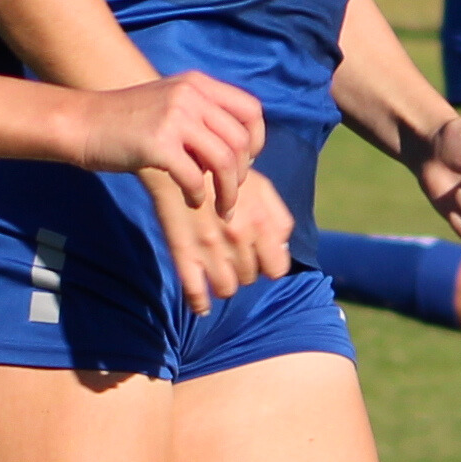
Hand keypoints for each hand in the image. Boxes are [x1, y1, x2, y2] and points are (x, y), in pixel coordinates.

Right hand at [58, 67, 267, 215]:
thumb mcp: (170, 104)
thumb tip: (239, 153)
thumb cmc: (127, 123)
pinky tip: (190, 201)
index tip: (245, 163)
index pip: (251, 110)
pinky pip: (194, 176)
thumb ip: (203, 118)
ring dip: (227, 192)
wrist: (82, 123)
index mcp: (198, 84)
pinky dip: (197, 195)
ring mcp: (174, 116)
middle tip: (229, 196)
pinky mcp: (157, 142)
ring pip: (224, 160)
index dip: (256, 141)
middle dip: (241, 176)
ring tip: (220, 208)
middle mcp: (190, 95)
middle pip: (241, 140)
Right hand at [157, 162, 301, 306]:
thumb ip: (279, 218)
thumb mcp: (260, 186)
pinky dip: (199, 304)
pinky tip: (201, 305)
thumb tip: (282, 250)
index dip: (268, 264)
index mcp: (260, 222)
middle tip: (231, 256)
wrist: (178, 156)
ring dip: (224, 283)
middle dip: (244, 269)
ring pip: (226, 289)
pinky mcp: (182, 251)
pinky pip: (195, 294)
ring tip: (217, 271)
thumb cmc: (222, 171)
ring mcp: (209, 248)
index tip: (258, 257)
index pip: (277, 268)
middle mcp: (238, 238)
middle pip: (250, 278)